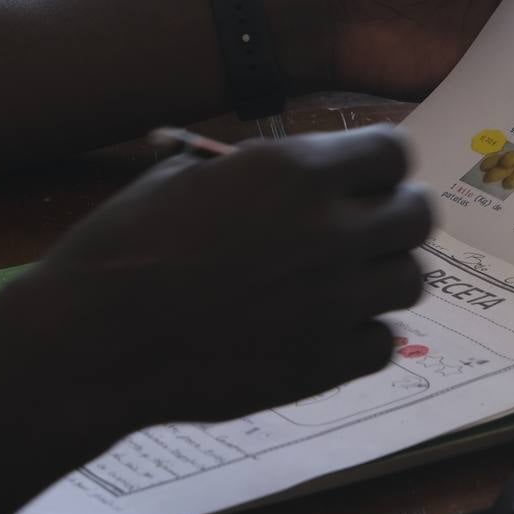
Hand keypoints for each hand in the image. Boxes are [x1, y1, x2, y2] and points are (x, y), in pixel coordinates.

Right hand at [0, 127, 429, 431]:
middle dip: (394, 215)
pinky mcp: (324, 363)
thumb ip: (247, 171)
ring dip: (382, 275)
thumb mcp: (180, 177)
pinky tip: (326, 329)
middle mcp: (330, 229)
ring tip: (341, 281)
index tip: (361, 178)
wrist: (94, 341)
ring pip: (411, 279)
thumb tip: (273, 172)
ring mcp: (334, 301)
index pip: (393, 151)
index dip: (378, 164)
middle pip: (419, 213)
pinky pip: (383, 342)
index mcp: (294, 171)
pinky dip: (363, 334)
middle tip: (361, 229)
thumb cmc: (122, 249)